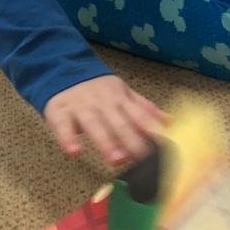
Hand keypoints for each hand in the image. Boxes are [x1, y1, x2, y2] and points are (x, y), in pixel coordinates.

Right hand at [43, 76, 167, 166]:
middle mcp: (102, 103)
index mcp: (120, 99)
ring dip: (105, 142)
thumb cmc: (97, 90)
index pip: (139, 116)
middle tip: (141, 158)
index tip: (165, 146)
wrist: (61, 69)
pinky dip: (67, 139)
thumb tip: (170, 122)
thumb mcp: (123, 94)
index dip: (152, 130)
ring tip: (116, 159)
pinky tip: (73, 152)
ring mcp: (80, 107)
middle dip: (131, 140)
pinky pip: (63, 126)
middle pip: (119, 123)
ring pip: (94, 125)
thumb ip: (144, 109)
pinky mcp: (59, 112)